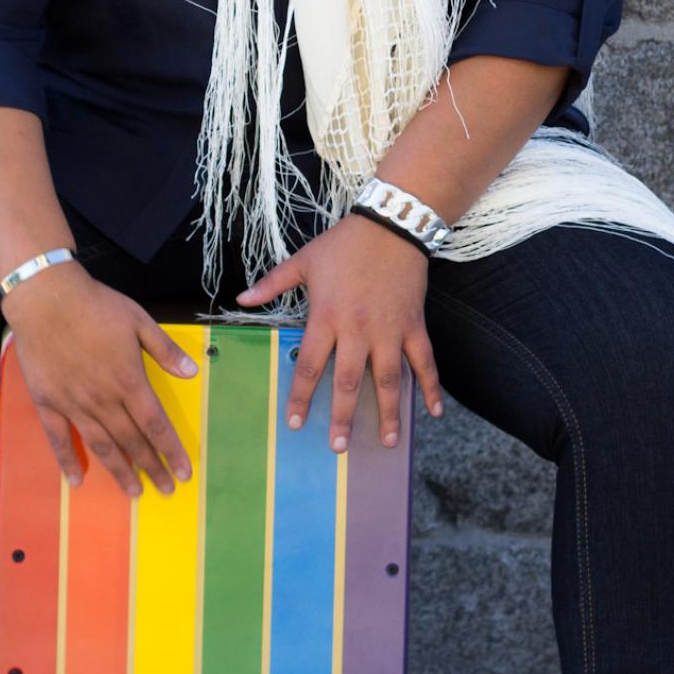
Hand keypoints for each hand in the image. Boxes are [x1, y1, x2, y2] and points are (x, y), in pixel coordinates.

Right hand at [2, 260, 195, 498]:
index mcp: (129, 380)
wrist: (46, 298)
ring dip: (119, 472)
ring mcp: (74, 404)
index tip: (184, 472)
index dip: (171, 450)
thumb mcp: (139, 320)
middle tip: (166, 489)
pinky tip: (77, 480)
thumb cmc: (95, 306)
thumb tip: (192, 372)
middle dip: (151, 468)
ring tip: (134, 493)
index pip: (155, 424)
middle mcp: (103, 399)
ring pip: (101, 446)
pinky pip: (59, 438)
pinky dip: (68, 461)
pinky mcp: (48, 402)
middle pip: (132, 442)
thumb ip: (165, 350)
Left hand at [234, 212, 445, 450]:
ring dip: (388, 413)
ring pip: (388, 379)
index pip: (309, 365)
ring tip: (387, 442)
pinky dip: (430, 387)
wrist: (392, 226)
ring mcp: (389, 330)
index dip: (302, 396)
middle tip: (338, 447)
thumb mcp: (303, 260)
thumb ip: (272, 284)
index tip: (295, 423)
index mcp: (326, 316)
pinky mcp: (414, 326)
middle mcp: (358, 330)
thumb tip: (240, 299)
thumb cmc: (344, 244)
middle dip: (343, 416)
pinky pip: (424, 362)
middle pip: (348, 381)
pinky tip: (433, 414)